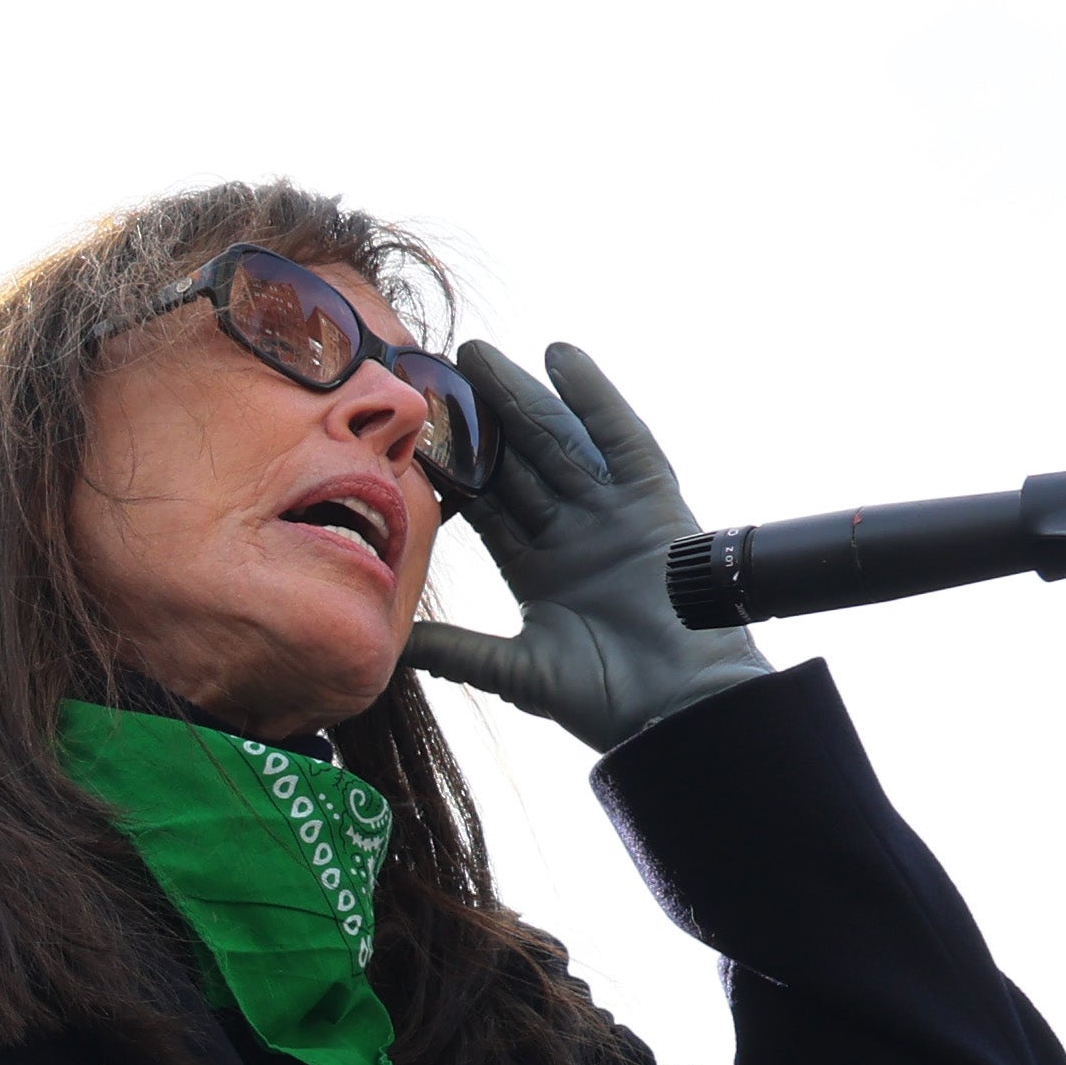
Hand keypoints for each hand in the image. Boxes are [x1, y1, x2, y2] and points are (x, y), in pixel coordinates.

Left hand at [400, 341, 772, 754]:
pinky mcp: (653, 503)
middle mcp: (572, 533)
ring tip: (478, 355)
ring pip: (557, 442)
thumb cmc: (605, 698)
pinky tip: (563, 359)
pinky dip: (595, 398)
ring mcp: (612, 514)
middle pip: (516, 462)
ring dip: (521, 396)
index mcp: (536, 567)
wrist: (679, 709)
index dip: (449, 466)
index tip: (408, 430)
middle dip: (478, 418)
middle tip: (435, 371)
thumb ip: (453, 649)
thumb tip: (386, 645)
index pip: (484, 503)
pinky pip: (621, 439)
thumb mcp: (512, 669)